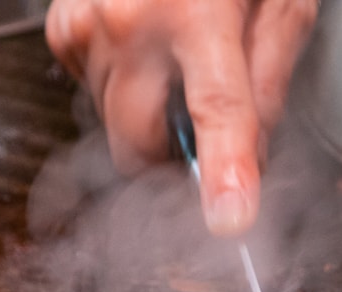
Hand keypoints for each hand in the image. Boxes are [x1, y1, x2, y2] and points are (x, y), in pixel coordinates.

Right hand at [46, 0, 318, 236]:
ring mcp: (85, 30)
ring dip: (153, 122)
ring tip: (181, 62)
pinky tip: (148, 50)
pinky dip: (125, 91)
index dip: (225, 172)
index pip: (217, 113)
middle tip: (210, 139)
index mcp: (196, 13)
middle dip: (175, 163)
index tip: (230, 220)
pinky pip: (93, 97)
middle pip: (142, 147)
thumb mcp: (280, 0)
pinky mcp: (61, 34)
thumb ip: (269, 81)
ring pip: (117, 130)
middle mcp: (128, 25)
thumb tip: (254, 155)